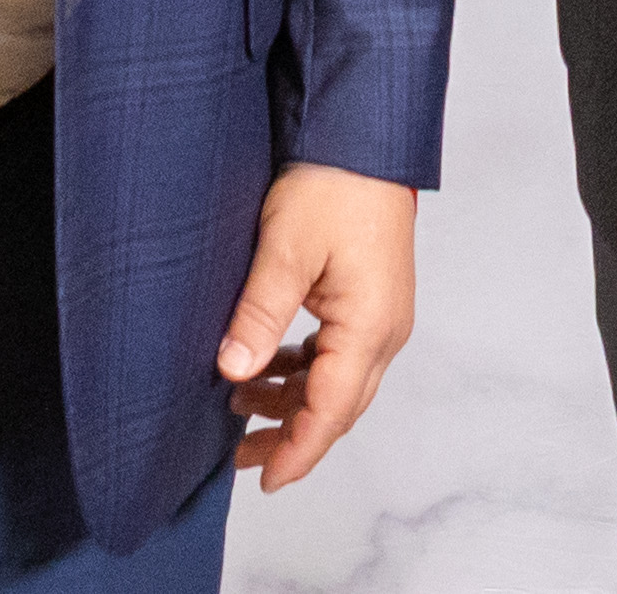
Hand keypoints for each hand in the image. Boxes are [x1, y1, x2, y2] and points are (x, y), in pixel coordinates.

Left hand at [217, 164, 417, 488]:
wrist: (364, 137)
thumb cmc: (334, 183)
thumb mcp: (284, 250)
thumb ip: (259, 315)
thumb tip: (232, 371)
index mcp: (370, 327)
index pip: (330, 411)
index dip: (296, 451)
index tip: (263, 479)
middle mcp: (384, 330)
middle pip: (338, 407)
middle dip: (290, 436)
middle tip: (238, 457)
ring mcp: (381, 316)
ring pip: (336, 382)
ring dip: (291, 400)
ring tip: (237, 407)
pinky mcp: (370, 299)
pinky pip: (337, 354)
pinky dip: (302, 370)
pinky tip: (266, 366)